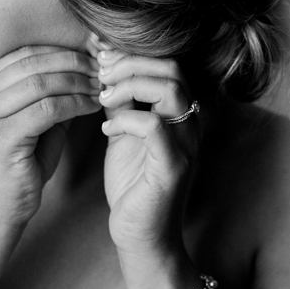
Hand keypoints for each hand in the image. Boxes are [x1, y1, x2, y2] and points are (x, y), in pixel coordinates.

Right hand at [0, 46, 102, 227]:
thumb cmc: (22, 165)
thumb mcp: (38, 122)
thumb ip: (55, 95)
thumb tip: (88, 67)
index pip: (25, 53)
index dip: (63, 51)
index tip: (93, 55)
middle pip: (32, 63)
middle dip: (73, 62)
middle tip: (103, 68)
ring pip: (40, 83)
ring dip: (78, 83)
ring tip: (101, 87)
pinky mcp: (0, 138)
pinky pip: (47, 109)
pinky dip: (75, 104)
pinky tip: (93, 106)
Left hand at [96, 48, 199, 255]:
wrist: (140, 235)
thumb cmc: (132, 185)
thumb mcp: (123, 133)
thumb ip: (120, 102)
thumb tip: (102, 66)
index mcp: (179, 113)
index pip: (167, 63)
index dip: (132, 53)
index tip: (99, 56)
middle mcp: (189, 124)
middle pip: (172, 68)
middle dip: (129, 63)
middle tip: (99, 74)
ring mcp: (185, 145)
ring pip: (168, 90)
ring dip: (129, 85)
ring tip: (103, 98)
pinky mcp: (173, 166)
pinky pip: (154, 127)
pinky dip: (126, 120)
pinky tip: (106, 130)